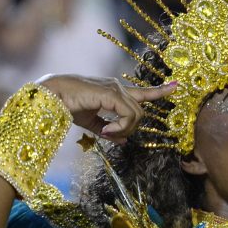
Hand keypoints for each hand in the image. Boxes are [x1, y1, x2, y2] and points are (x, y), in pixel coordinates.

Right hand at [37, 75, 177, 143]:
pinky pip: (127, 114)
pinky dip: (120, 126)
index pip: (142, 93)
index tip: (176, 86)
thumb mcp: (90, 122)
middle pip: (139, 113)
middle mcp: (117, 87)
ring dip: (123, 130)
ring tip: (106, 133)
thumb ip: (107, 130)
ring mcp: (115, 88)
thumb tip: (123, 141)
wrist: (50, 96)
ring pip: (136, 115)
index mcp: (113, 92)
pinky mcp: (111, 93)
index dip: (159, 91)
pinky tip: (107, 130)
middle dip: (129, 129)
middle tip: (110, 136)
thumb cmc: (66, 107)